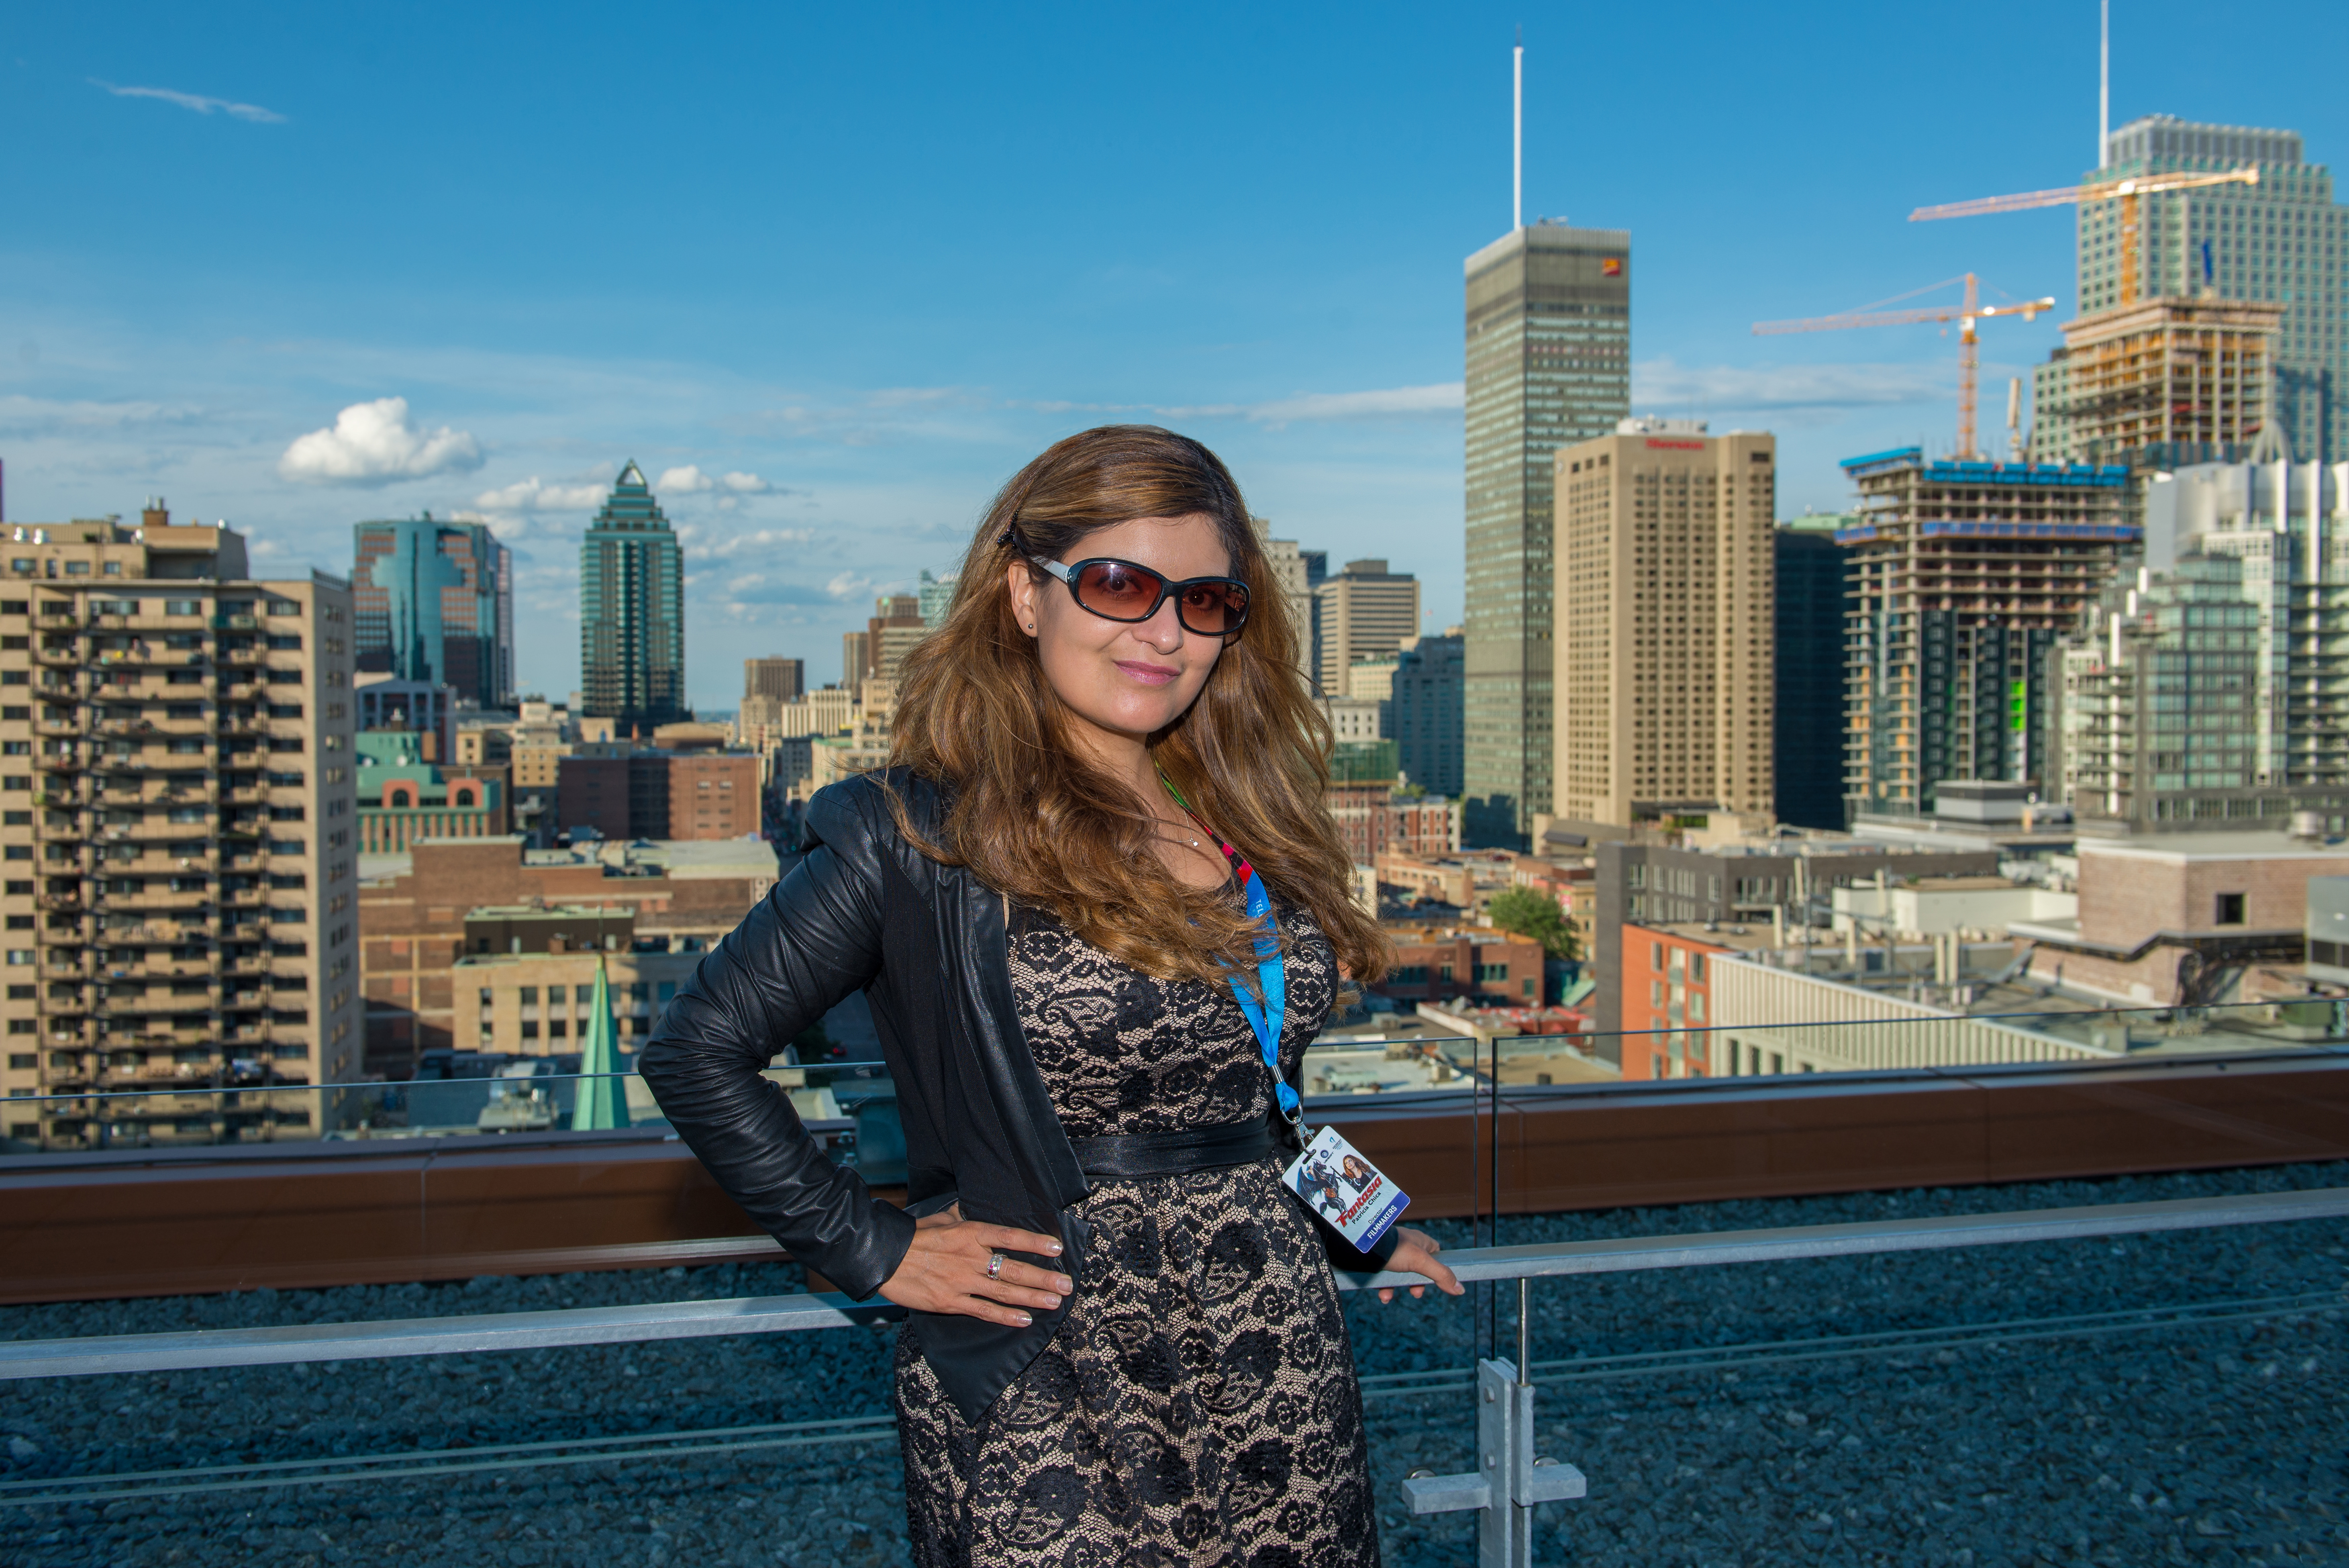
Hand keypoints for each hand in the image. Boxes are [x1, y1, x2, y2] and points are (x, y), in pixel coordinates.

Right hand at [876, 1203, 1072, 1326]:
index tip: (1056, 1248)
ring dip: (1033, 1297)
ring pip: (1005, 1291)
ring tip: (1055, 1301)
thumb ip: (960, 1217)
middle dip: (1044, 1277)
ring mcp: (961, 1281)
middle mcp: (970, 1257)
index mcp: (969, 1233)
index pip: (1009, 1236)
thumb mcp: (941, 1218)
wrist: (883, 1256)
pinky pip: (984, 1310)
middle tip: (1067, 1284)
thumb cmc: (912, 1235)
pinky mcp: (950, 1301)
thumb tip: (967, 1208)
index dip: (1035, 1242)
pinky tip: (1025, 1319)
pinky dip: (1006, 1316)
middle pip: (1014, 1268)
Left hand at [1375, 1226, 1463, 1303]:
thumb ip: (1441, 1275)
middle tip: (1415, 1293)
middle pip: (1418, 1268)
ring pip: (1400, 1275)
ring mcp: (1392, 1254)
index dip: (1438, 1268)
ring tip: (1389, 1296)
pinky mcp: (1378, 1261)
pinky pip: (1384, 1277)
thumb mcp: (1421, 1263)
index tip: (1435, 1280)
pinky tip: (1383, 1295)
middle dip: (1416, 1284)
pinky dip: (1384, 1287)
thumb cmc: (1394, 1250)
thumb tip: (1460, 1289)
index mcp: (1420, 1241)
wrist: (1362, 1247)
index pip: (1436, 1253)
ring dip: (1397, 1288)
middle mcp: (1406, 1246)